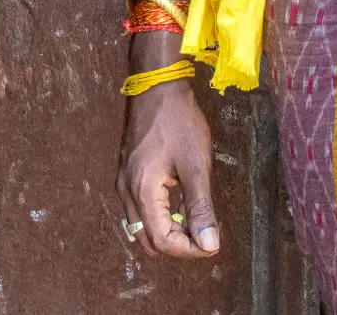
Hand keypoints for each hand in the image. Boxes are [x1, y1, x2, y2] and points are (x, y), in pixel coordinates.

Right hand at [117, 81, 219, 256]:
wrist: (156, 85)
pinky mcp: (128, 172)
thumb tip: (209, 244)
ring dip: (168, 230)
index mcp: (142, 191)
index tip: (212, 243)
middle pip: (149, 239)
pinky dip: (161, 214)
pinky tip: (181, 200)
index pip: (162, 241)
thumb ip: (201, 207)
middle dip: (177, 244)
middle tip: (204, 233)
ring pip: (143, 226)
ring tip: (194, 216)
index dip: (188, 250)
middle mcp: (126, 191)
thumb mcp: (196, 165)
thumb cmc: (178, 121)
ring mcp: (124, 181)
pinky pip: (141, 208)